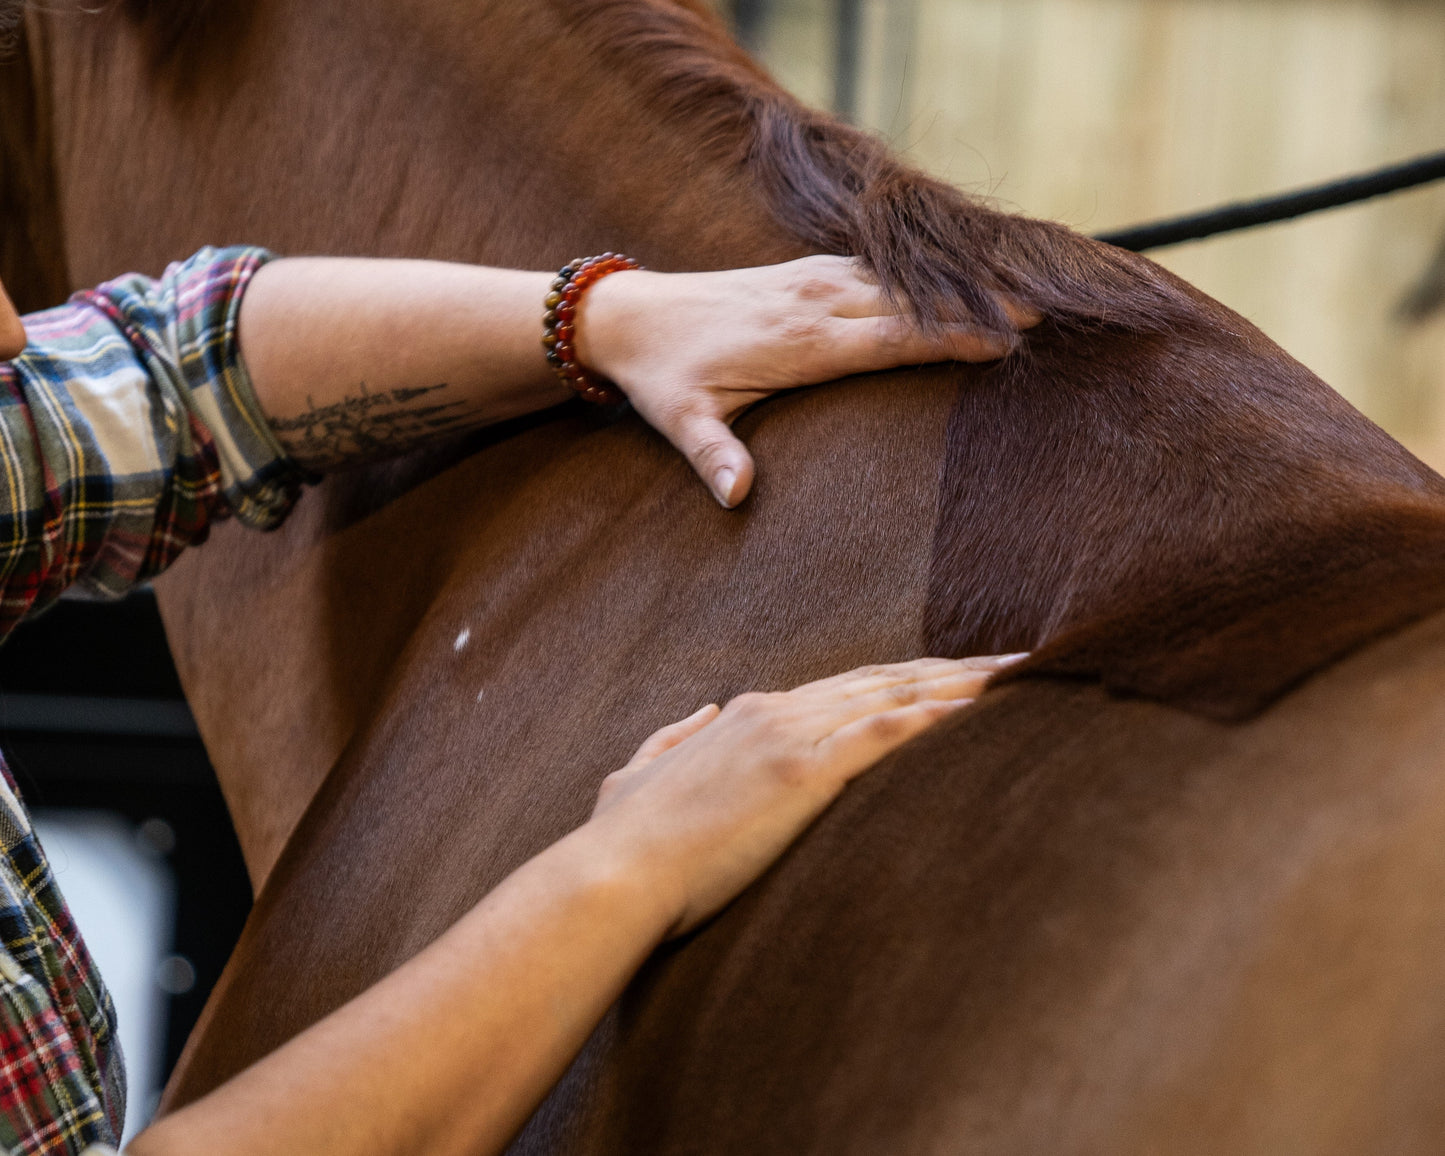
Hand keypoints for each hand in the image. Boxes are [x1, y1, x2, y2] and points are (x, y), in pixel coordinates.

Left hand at [576, 256, 1037, 507]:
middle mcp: (817, 299)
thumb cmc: (663, 376)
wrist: (631, 314)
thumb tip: (738, 496)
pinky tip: (963, 275)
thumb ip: (714, 455)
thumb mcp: (681, 419)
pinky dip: (927, 273)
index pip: (893, 338)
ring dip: (963, 283)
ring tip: (1027, 289)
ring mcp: (816, 277)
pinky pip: (884, 266)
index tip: (1007, 343)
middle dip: (980, 306)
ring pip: (905, 278)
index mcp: (800, 340)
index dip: (951, 338)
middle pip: (914, 302)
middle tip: (1048, 312)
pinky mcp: (811, 269)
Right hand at [587, 654, 1025, 936]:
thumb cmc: (623, 836)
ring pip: (894, 695)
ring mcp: (791, 738)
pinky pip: (884, 734)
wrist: (615, 872)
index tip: (947, 677)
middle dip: (950, 670)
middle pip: (883, 680)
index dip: (900, 680)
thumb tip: (700, 713)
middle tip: (1009, 663)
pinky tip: (979, 710)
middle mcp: (776, 712)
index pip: (844, 687)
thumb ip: (671, 737)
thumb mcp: (634, 772)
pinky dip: (934, 716)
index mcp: (748, 714)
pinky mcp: (802, 774)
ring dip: (961, 683)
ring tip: (1018, 674)